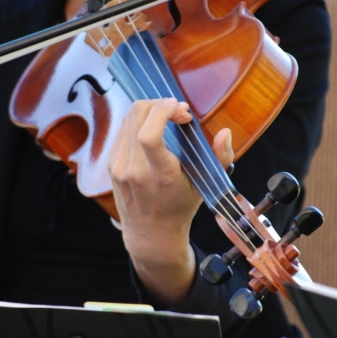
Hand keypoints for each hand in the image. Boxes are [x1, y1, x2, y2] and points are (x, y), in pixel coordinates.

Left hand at [108, 98, 233, 305]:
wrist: (150, 232)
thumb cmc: (180, 207)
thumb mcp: (205, 186)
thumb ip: (221, 158)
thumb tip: (225, 132)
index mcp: (160, 176)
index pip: (149, 136)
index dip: (162, 111)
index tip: (179, 107)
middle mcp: (134, 171)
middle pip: (138, 118)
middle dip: (160, 104)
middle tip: (179, 111)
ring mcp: (119, 167)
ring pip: (129, 119)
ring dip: (150, 109)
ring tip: (168, 116)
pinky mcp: (111, 163)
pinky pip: (123, 129)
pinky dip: (139, 120)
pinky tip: (153, 126)